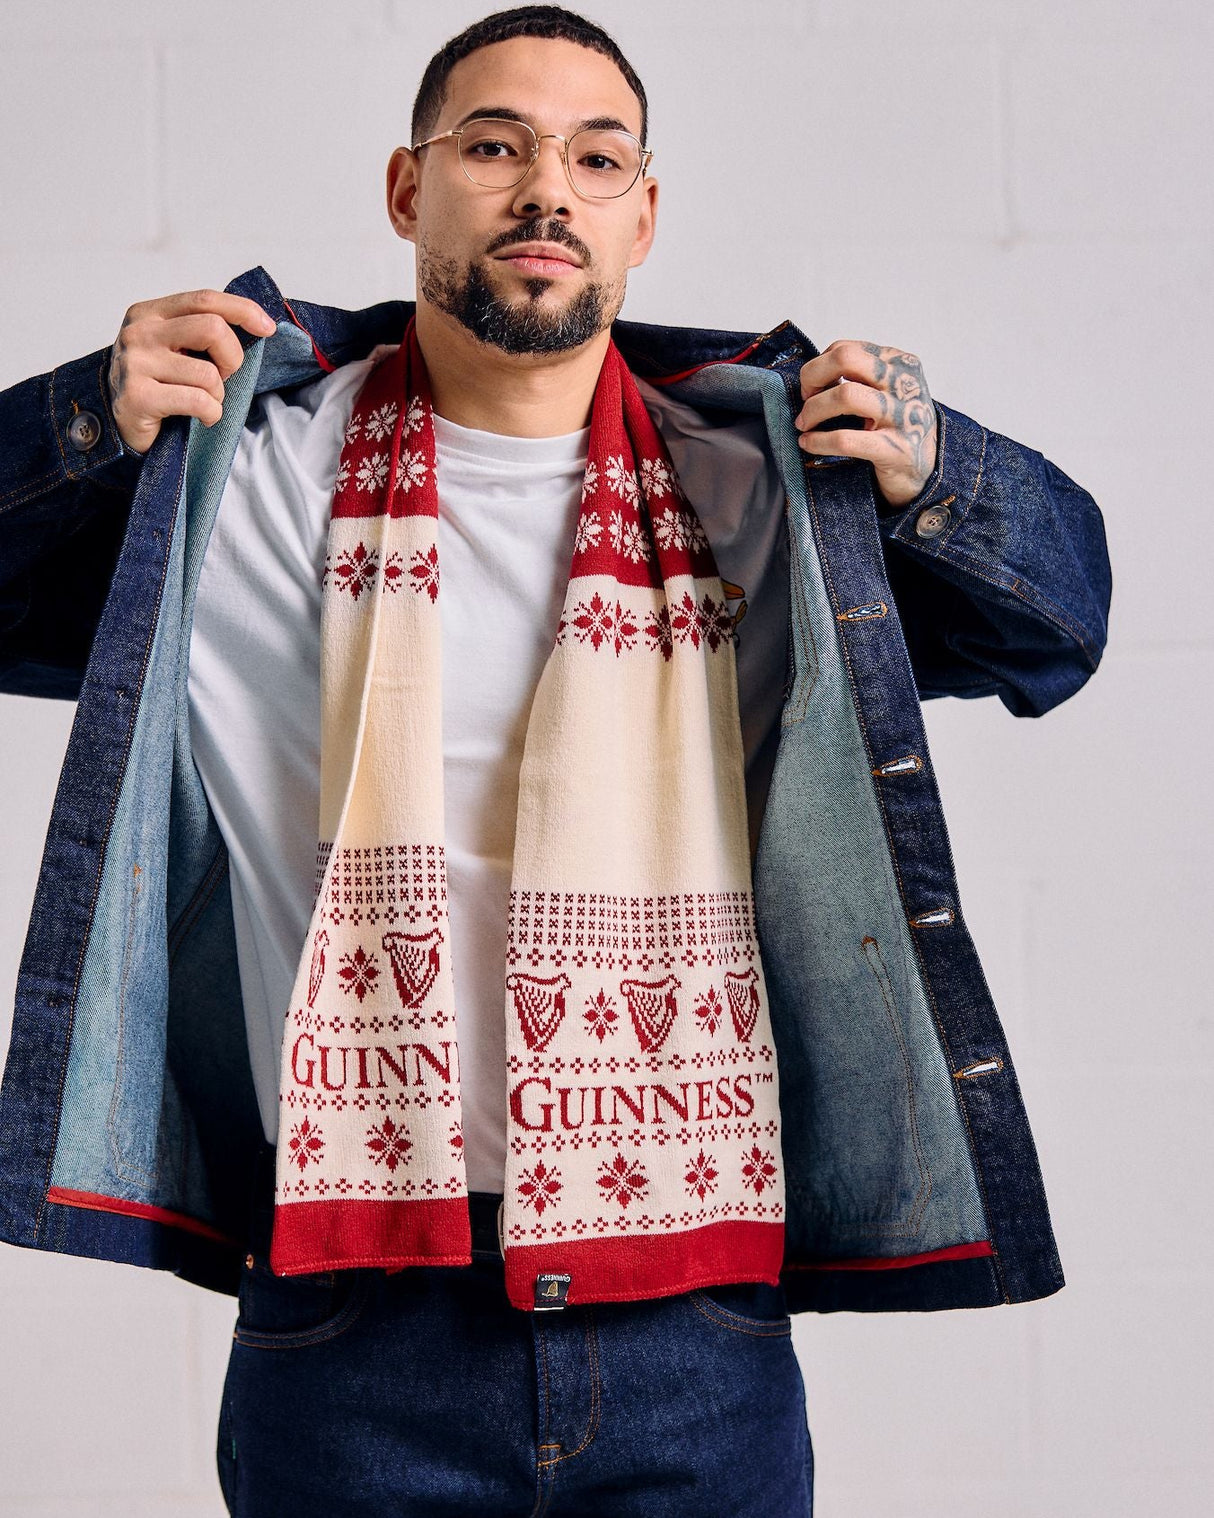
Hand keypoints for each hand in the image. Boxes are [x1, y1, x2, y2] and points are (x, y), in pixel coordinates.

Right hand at [107, 289, 276, 453]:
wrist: (119, 423)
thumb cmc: (157, 384)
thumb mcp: (174, 347)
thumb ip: (201, 330)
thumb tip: (256, 323)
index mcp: (149, 313)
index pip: (205, 300)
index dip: (242, 310)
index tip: (267, 327)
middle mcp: (139, 332)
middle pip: (213, 329)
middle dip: (232, 358)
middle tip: (223, 376)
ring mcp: (135, 364)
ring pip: (208, 374)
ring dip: (218, 395)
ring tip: (202, 401)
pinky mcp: (138, 397)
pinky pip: (199, 401)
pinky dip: (211, 414)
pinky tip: (200, 417)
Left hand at [794, 340, 939, 509]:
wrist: (926, 469)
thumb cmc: (897, 426)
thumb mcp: (887, 391)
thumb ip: (859, 376)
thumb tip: (812, 377)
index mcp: (900, 362)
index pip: (845, 349)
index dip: (818, 367)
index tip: (811, 389)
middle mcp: (905, 383)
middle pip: (845, 358)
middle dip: (812, 377)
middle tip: (805, 401)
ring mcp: (904, 416)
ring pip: (845, 395)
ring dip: (813, 410)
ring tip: (804, 425)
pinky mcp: (896, 449)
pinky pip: (846, 439)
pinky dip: (819, 441)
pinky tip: (808, 444)